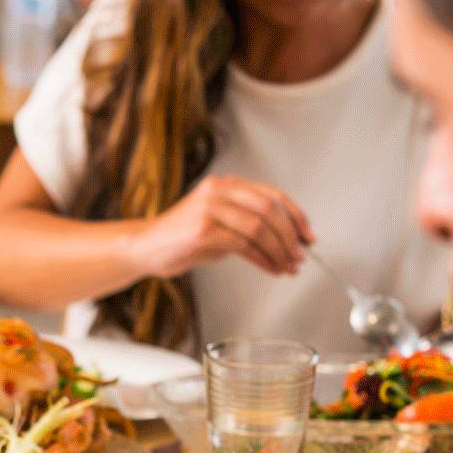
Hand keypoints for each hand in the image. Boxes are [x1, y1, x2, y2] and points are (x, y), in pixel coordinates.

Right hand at [134, 175, 314, 277]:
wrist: (145, 248)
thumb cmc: (182, 239)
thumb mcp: (220, 223)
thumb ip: (248, 224)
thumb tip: (288, 241)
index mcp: (226, 184)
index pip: (272, 195)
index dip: (296, 216)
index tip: (308, 236)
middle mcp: (218, 190)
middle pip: (269, 210)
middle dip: (290, 237)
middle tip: (299, 256)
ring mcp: (209, 208)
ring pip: (259, 228)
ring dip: (279, 251)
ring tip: (287, 266)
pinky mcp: (203, 230)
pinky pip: (243, 245)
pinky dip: (263, 259)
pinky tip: (270, 268)